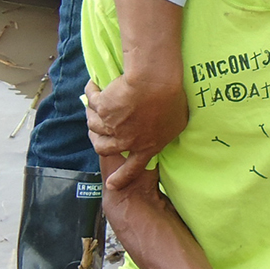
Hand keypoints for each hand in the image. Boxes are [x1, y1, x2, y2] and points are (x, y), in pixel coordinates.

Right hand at [84, 73, 188, 187]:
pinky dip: (92, 93)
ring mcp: (112, 125)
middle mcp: (126, 140)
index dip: (121, 178)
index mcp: (147, 147)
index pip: (133, 169)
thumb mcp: (177, 122)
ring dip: (92, 115)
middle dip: (98, 140)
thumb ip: (167, 132)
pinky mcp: (102, 108)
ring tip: (95, 104)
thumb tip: (164, 132)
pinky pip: (92, 101)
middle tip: (97, 131)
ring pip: (94, 125)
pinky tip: (94, 87)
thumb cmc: (172, 100)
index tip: (111, 185)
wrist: (154, 83)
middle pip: (103, 147)